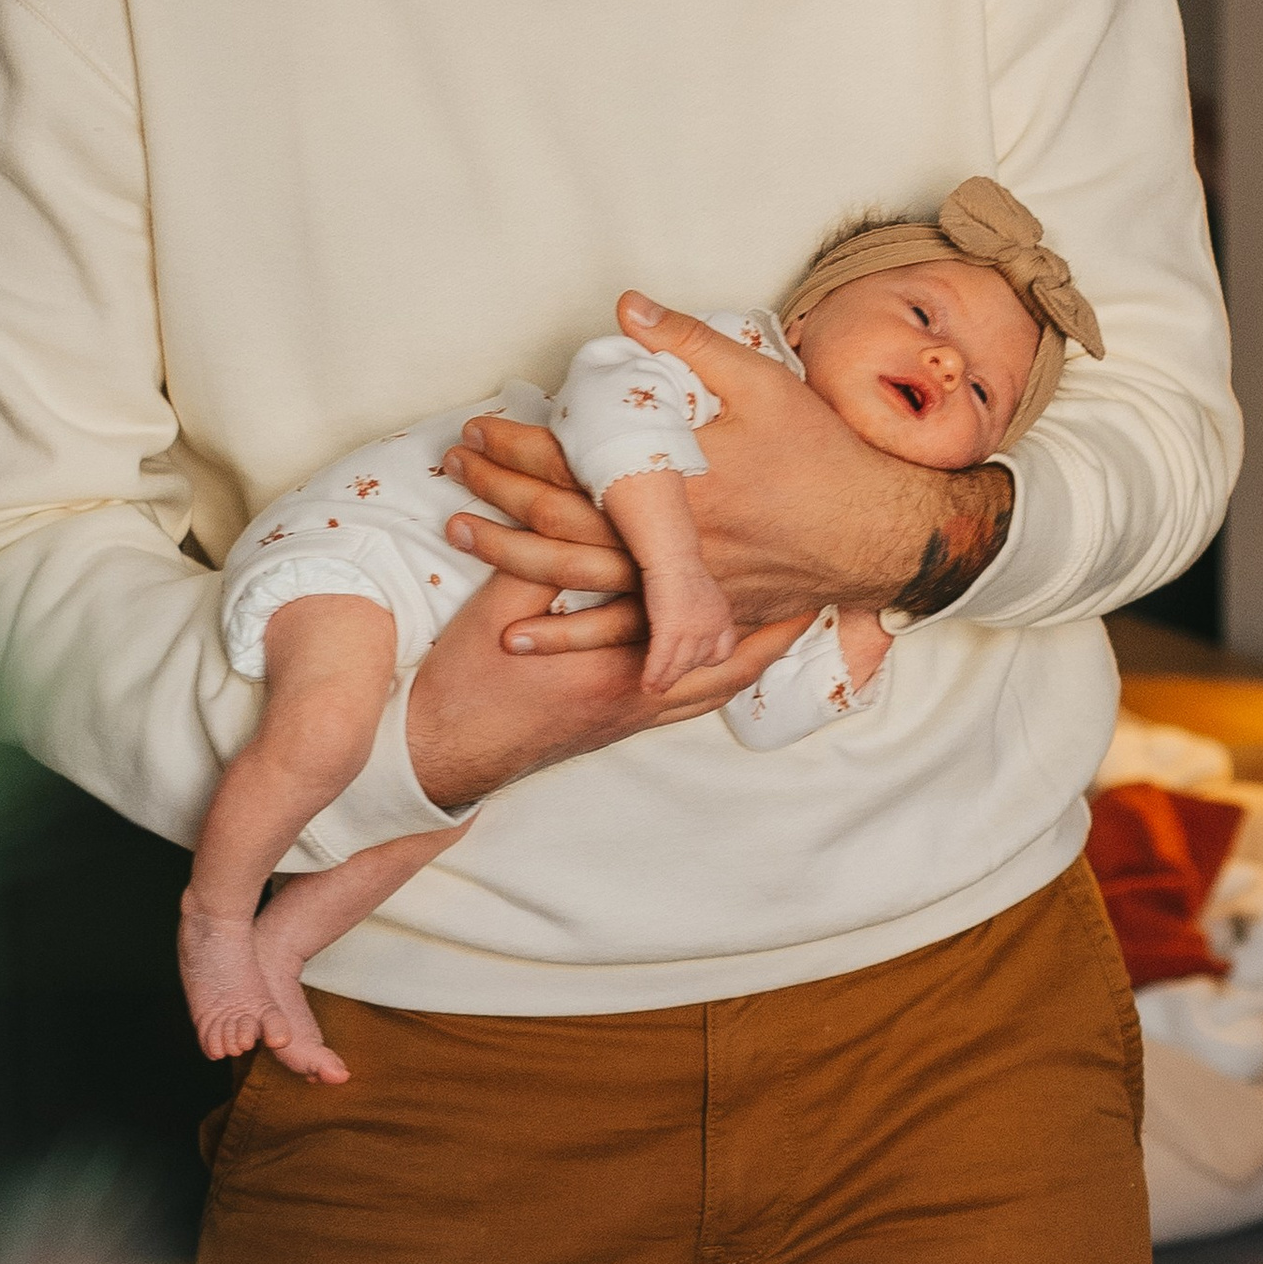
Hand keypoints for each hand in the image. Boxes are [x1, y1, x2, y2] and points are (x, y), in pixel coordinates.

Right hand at [401, 563, 810, 816]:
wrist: (443, 755)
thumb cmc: (467, 685)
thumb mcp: (501, 608)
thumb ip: (544, 559)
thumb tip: (579, 507)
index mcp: (617, 664)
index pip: (695, 622)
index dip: (746, 595)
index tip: (787, 565)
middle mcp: (639, 698)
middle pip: (729, 665)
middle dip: (777, 630)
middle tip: (819, 597)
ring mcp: (633, 719)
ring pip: (716, 689)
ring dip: (756, 655)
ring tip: (792, 624)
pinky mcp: (620, 726)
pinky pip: (691, 705)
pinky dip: (720, 678)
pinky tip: (729, 661)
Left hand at [446, 305, 1012, 640]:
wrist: (878, 532)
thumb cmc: (822, 454)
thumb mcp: (763, 382)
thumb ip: (691, 343)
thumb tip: (628, 306)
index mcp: (677, 475)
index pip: (579, 456)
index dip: (523, 441)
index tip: (482, 426)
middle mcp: (669, 534)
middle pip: (564, 512)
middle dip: (502, 487)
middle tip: (456, 465)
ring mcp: (679, 580)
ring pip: (576, 571)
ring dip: (511, 551)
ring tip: (460, 530)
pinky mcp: (693, 611)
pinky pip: (618, 631)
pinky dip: (565, 636)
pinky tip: (516, 634)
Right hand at [634, 563, 739, 695]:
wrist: (671, 554)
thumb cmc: (680, 565)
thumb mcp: (702, 592)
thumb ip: (701, 611)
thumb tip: (691, 620)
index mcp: (722, 617)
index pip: (722, 652)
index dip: (706, 660)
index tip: (692, 664)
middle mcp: (711, 628)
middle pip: (697, 662)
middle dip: (680, 673)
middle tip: (667, 684)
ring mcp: (693, 631)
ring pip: (679, 666)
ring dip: (665, 680)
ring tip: (655, 690)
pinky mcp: (670, 630)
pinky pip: (662, 661)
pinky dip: (654, 675)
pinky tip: (647, 685)